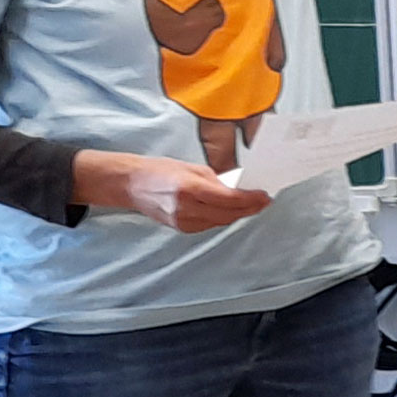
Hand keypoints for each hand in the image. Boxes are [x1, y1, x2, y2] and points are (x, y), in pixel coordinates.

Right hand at [75, 149, 267, 233]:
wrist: (131, 184)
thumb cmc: (160, 170)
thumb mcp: (191, 168)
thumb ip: (216, 180)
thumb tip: (238, 189)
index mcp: (189, 188)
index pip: (229, 198)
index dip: (250, 199)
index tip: (265, 196)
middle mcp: (186, 208)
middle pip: (228, 213)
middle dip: (249, 208)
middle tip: (264, 201)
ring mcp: (183, 221)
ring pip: (220, 221)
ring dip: (238, 214)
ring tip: (252, 205)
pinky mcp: (181, 228)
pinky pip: (209, 224)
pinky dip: (222, 217)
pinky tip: (230, 211)